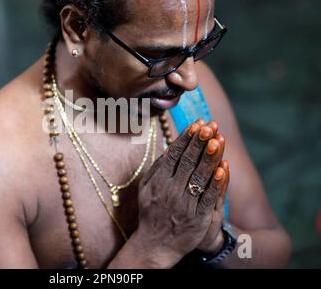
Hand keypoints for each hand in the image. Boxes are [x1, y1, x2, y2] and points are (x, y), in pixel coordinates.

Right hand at [134, 119, 225, 266]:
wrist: (155, 244)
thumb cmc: (151, 212)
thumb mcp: (145, 189)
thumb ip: (156, 169)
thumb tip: (168, 148)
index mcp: (158, 181)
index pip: (174, 155)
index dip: (186, 139)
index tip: (196, 124)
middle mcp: (171, 190)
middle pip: (188, 162)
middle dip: (199, 142)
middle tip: (209, 125)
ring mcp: (185, 205)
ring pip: (200, 176)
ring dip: (210, 157)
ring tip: (218, 138)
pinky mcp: (198, 219)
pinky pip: (208, 198)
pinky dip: (216, 183)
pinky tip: (223, 167)